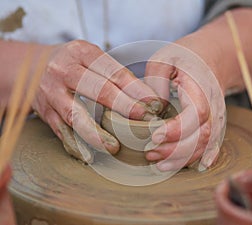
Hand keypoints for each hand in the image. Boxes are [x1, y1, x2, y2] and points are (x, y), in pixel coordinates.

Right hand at [32, 40, 161, 162]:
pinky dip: (76, 145)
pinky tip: (90, 155)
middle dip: (126, 107)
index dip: (136, 89)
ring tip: (115, 147)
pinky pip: (61, 131)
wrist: (31, 68)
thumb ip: (113, 73)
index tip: (154, 103)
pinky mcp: (45, 113)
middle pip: (99, 91)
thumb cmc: (72, 63)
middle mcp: (64, 71)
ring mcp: (52, 93)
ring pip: (77, 115)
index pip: (114, 72)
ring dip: (97, 134)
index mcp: (81, 52)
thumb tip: (145, 97)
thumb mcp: (90, 56)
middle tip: (146, 120)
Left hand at [144, 34, 225, 170]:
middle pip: (202, 135)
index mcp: (201, 87)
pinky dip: (202, 157)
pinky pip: (213, 144)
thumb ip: (156, 82)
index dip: (177, 129)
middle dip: (175, 150)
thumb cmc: (185, 57)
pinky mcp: (215, 122)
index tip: (154, 136)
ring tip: (159, 163)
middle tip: (150, 154)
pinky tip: (192, 167)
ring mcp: (217, 115)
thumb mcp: (163, 59)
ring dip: (183, 158)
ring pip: (206, 144)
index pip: (196, 113)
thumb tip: (153, 110)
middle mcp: (214, 104)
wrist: (211, 56)